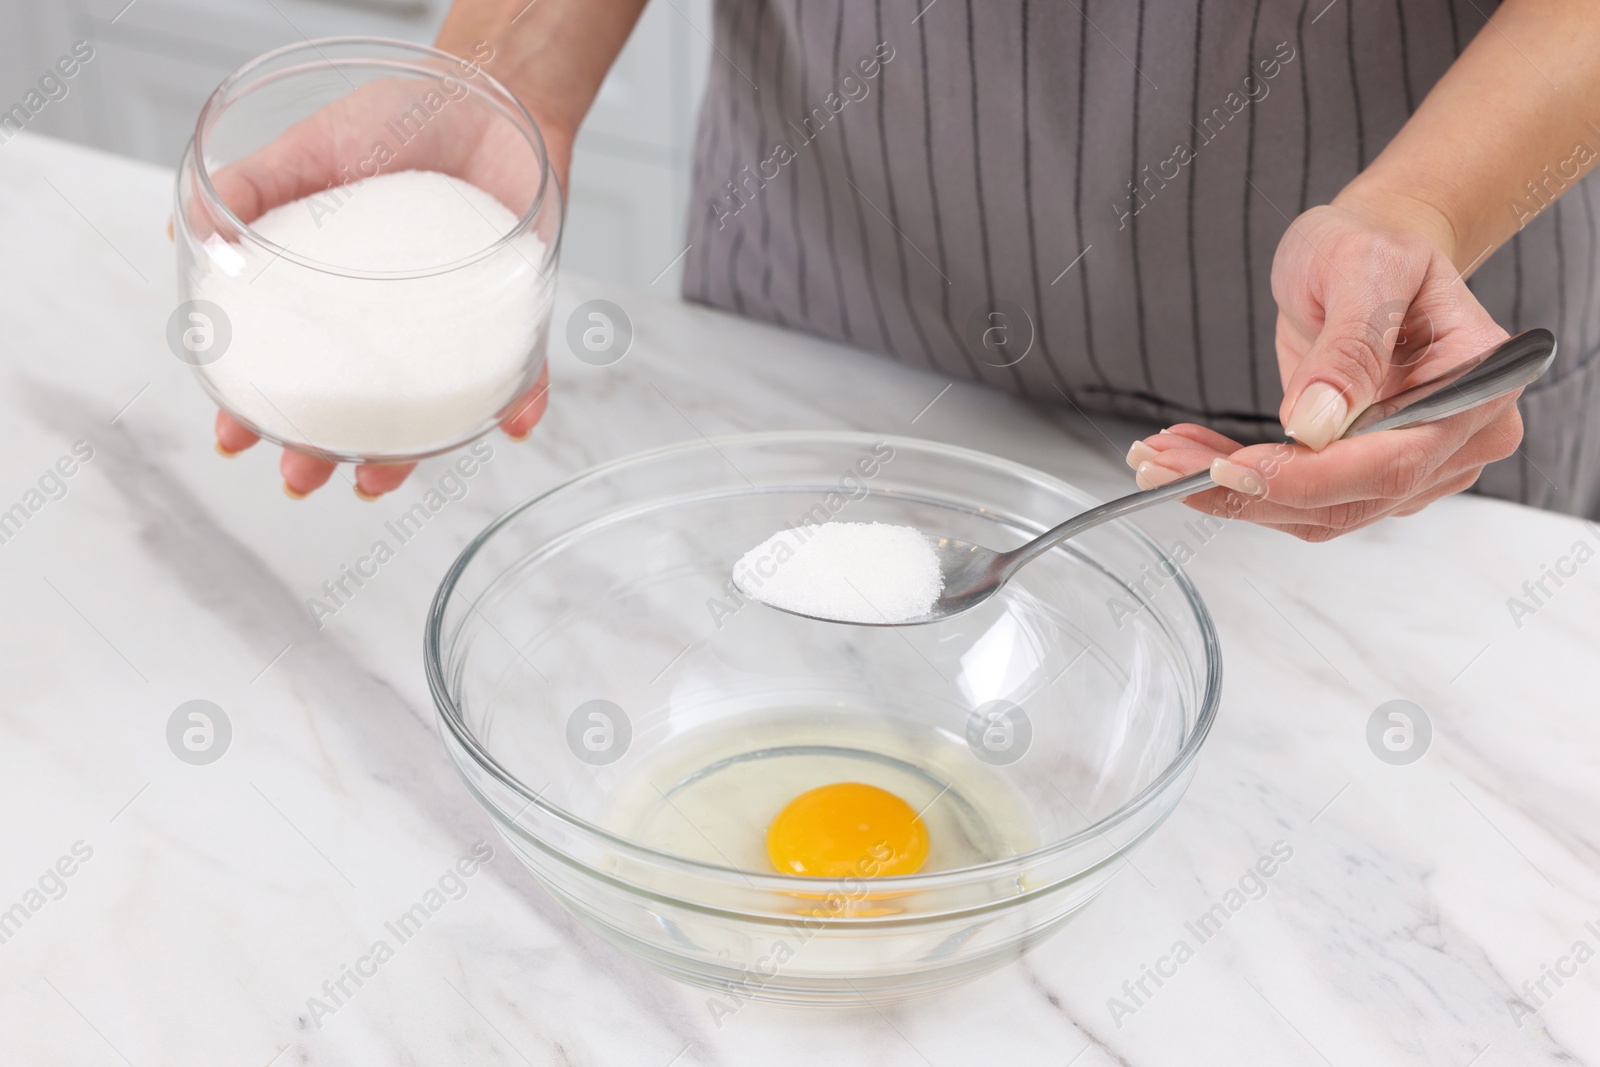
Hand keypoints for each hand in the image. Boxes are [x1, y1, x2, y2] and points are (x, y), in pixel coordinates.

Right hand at [192, 71, 568, 498]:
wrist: (486, 92)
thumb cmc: (398, 122)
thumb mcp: (312, 148)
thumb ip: (254, 187)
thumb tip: (188, 231)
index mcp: (338, 296)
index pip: (292, 365)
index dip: (259, 405)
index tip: (235, 437)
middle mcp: (395, 322)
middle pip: (356, 406)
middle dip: (323, 452)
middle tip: (300, 478)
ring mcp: (456, 324)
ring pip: (433, 409)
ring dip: (409, 452)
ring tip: (379, 479)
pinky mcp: (517, 312)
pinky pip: (526, 369)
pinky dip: (523, 400)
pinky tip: (513, 424)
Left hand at [1125, 200, 1520, 540]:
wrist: (1366, 256)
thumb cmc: (1376, 246)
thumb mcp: (1363, 268)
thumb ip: (1348, 346)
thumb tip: (1315, 426)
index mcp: (1478, 385)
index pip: (1393, 461)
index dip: (1308, 478)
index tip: (1233, 469)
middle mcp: (1458, 439)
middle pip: (1350, 499)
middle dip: (1249, 490)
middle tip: (1162, 465)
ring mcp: (1414, 466)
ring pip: (1316, 512)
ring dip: (1231, 494)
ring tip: (1159, 459)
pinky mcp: (1365, 474)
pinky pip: (1299, 500)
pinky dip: (1239, 486)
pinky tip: (1188, 459)